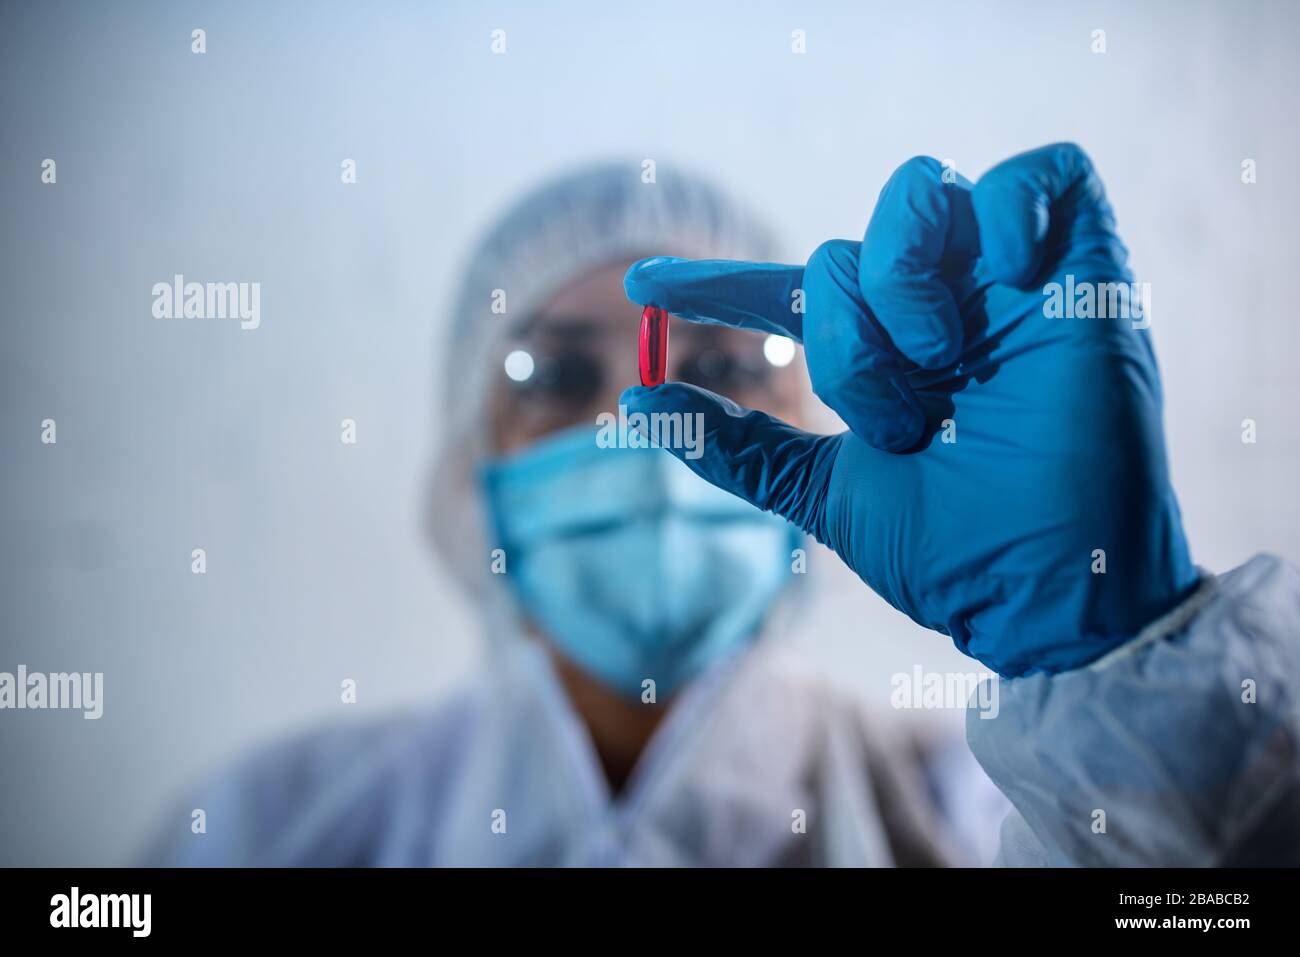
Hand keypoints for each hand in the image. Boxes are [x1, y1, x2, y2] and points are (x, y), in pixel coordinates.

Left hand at [621, 143, 1197, 676]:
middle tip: (893, 418)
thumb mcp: (828, 496)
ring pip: (924, 195)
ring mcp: (1009, 286)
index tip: (639, 288)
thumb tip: (636, 405)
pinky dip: (1011, 208)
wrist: (1047, 589)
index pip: (788, 296)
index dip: (714, 284)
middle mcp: (940, 310)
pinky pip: (1045, 174)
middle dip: (845, 337)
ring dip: (904, 279)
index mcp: (883, 354)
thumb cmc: (950, 553)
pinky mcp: (1086, 270)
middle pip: (847, 249)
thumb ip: (741, 449)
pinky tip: (1004, 276)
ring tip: (939, 359)